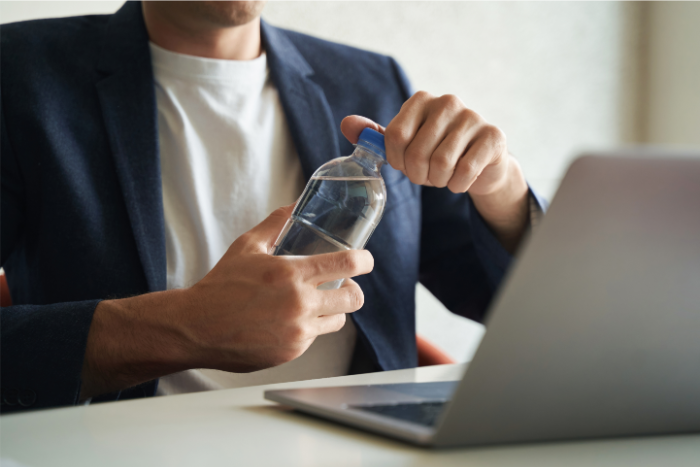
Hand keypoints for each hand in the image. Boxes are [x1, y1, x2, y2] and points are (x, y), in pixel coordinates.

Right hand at [182, 204, 372, 372]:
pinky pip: (314, 338)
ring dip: (333, 310)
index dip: (365, 261)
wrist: (197, 327)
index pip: (347, 265)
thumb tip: (293, 206)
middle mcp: (300, 304)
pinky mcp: (291, 352)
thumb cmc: (221, 286)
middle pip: (354, 298)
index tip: (365, 260)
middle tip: (345, 284)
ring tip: (317, 303)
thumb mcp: (247, 246)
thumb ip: (276, 223)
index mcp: (292, 274)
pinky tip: (290, 320)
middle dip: (353, 288)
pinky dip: (309, 328)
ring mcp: (297, 332)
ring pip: (338, 321)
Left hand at [341, 92, 529, 251]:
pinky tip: (462, 180)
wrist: (481, 163)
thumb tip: (346, 124)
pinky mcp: (493, 137)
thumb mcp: (405, 144)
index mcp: (421, 100)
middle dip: (419, 175)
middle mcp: (447, 102)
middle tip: (428, 174)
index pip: (394, 138)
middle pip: (416, 153)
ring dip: (439, 181)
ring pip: (441, 164)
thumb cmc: (437, 152)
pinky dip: (458, 185)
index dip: (398, 161)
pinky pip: (464, 171)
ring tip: (444, 175)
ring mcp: (473, 117)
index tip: (406, 165)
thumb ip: (376, 135)